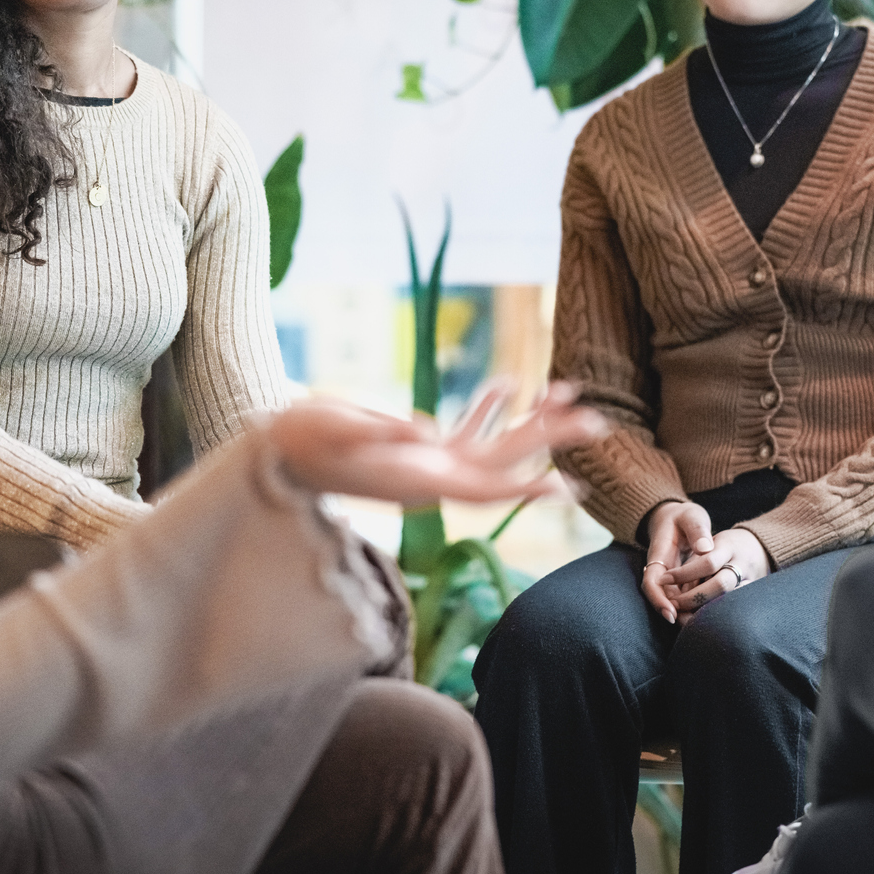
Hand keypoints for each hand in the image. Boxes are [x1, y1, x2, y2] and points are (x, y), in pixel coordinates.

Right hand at [267, 381, 604, 504]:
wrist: (274, 451)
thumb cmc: (300, 438)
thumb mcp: (338, 428)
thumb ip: (382, 429)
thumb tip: (426, 428)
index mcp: (419, 479)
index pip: (485, 489)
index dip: (527, 488)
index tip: (567, 486)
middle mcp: (431, 477)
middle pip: (505, 464)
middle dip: (551, 441)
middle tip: (599, 421)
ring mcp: (425, 464)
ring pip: (491, 447)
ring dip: (529, 420)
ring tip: (567, 389)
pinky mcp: (414, 450)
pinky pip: (462, 433)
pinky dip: (486, 409)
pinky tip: (506, 385)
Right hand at [639, 500, 712, 623]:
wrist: (675, 517)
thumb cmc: (684, 516)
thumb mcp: (692, 516)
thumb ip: (698, 530)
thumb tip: (705, 548)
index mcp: (659, 553)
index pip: (651, 581)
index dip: (658, 598)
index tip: (671, 612)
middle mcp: (660, 567)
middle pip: (659, 595)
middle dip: (670, 612)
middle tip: (688, 626)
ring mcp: (668, 574)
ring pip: (669, 598)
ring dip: (680, 611)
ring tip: (696, 625)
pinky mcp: (677, 579)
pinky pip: (679, 595)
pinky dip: (688, 604)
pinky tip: (702, 613)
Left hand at [665, 527, 770, 624]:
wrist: (760, 548)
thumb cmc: (726, 546)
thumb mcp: (710, 543)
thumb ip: (695, 563)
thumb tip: (673, 589)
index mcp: (729, 547)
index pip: (707, 562)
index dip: (683, 574)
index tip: (663, 580)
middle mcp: (742, 565)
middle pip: (719, 586)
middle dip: (692, 598)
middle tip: (673, 603)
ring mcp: (752, 582)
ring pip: (729, 601)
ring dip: (704, 611)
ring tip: (684, 615)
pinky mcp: (754, 596)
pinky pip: (735, 609)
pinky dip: (716, 615)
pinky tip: (700, 619)